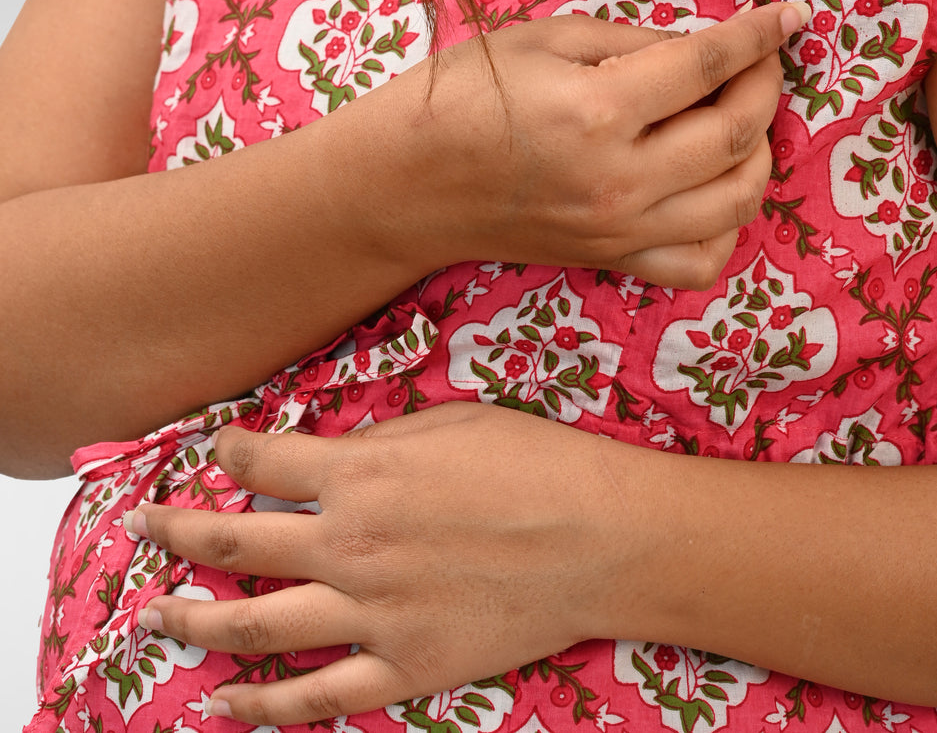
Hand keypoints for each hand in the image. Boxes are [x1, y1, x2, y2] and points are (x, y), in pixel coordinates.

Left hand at [127, 405, 641, 726]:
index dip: (228, 451)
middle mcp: (351, 545)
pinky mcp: (404, 667)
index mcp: (363, 474)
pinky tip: (221, 703)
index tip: (217, 449)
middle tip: (145, 523)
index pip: (263, 460)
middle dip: (178, 530)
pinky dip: (261, 705)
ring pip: (256, 625)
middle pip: (236, 541)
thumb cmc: (534, 462)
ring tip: (155, 614)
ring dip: (193, 619)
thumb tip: (331, 455)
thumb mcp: (450, 421)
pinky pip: (317, 696)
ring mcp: (373, 614)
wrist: (602, 538)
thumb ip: (378, 441)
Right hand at [376, 0, 809, 288]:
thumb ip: (630, 42)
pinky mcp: (613, 259)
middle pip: (737, 134)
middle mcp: (620, 178)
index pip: (708, 67)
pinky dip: (729, 223)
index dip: (760, 35)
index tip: (793, 14)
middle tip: (764, 57)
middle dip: (767, 85)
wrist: (404, 184)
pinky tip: (714, 184)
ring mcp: (620, 229)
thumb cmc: (464, 95)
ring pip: (738, 201)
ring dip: (760, 151)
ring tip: (741, 115)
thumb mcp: (543, 39)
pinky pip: (702, 259)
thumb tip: (701, 49)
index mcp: (598, 109)